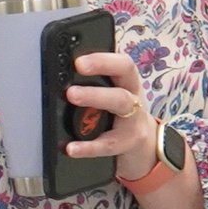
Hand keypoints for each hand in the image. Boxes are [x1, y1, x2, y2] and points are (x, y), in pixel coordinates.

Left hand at [64, 47, 165, 180]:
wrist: (145, 149)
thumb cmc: (123, 117)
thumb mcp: (115, 96)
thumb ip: (96, 85)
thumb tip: (62, 77)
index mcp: (128, 83)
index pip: (122, 63)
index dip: (103, 59)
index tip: (79, 60)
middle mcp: (134, 97)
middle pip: (123, 75)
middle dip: (100, 69)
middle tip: (74, 71)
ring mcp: (134, 121)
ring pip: (120, 102)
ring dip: (95, 96)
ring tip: (72, 95)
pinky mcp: (128, 143)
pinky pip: (108, 144)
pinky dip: (88, 147)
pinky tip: (71, 148)